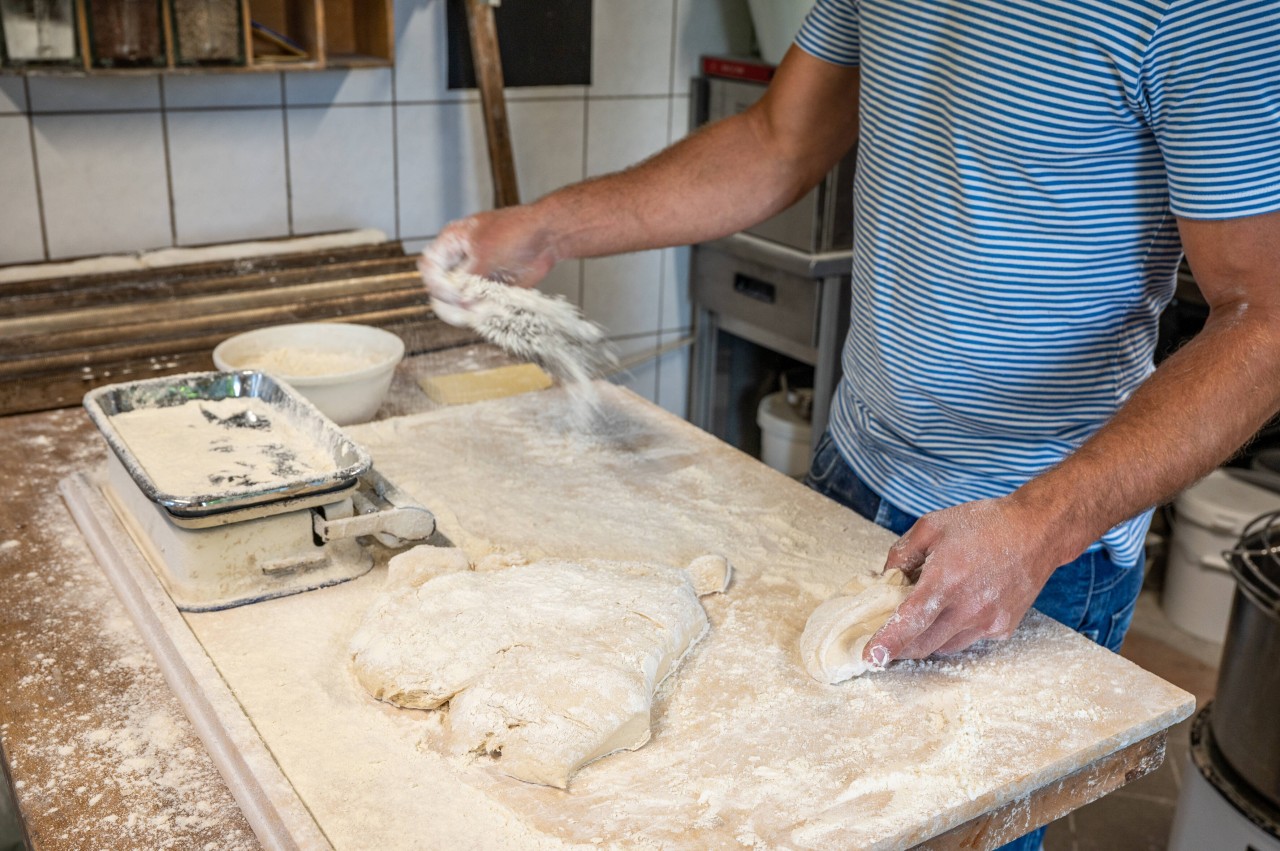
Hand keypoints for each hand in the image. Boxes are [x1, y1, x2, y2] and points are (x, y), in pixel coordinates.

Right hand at [417, 206, 559, 305]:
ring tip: (485, 310)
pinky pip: (477, 309)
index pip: (430, 268)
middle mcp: (458, 262)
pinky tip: (494, 310)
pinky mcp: (488, 292)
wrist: (546, 238)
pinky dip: (483, 314)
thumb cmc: (517, 231)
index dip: (438, 284)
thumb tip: (461, 300)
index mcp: (451, 243)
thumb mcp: (486, 253)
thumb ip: (470, 278)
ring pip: (457, 304)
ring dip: (468, 312)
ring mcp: (473, 278)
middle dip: (451, 302)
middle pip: (440, 290)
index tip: (454, 293)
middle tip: (466, 309)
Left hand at [863, 496, 1063, 666]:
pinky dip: (953, 631)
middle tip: (888, 638)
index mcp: (945, 581)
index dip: (887, 643)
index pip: (909, 622)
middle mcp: (968, 607)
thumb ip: (902, 554)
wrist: (1036, 531)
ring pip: (944, 646)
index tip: (870, 658)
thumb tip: (885, 580)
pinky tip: (957, 608)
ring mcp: (988, 621)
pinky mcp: (1003, 628)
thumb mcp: (931, 526)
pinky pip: (968, 639)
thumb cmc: (983, 524)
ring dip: (926, 639)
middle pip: (922, 644)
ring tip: (924, 616)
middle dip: (900, 646)